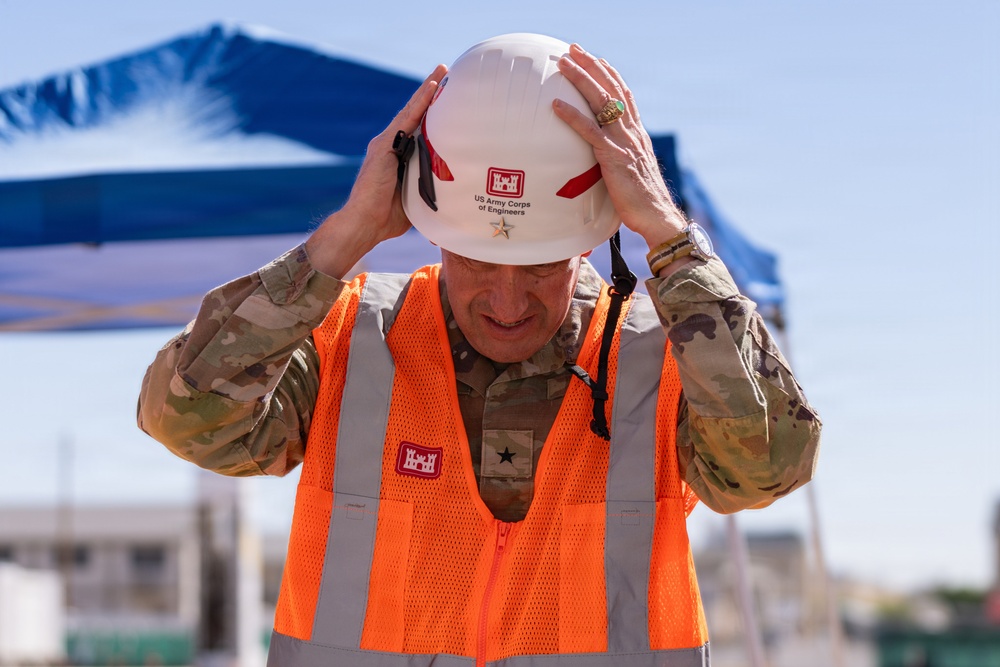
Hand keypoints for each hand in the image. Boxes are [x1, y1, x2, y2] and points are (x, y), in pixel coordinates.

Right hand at [307, 64, 447, 277]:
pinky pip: (405, 120)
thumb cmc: (387, 219)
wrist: (364, 225)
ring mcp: (385, 144)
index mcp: (399, 157)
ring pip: (411, 112)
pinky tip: (433, 88)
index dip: (433, 111)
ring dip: (428, 90)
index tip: (449, 95)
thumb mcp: (416, 200)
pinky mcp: (382, 146)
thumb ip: (428, 191)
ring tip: (444, 71)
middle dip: (431, 93)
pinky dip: (419, 103)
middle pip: (415, 114)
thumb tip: (453, 198)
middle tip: (448, 72)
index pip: (420, 128)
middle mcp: (390, 145)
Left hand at [553, 44, 687, 250]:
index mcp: (638, 134)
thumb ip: (623, 157)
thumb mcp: (634, 171)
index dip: (610, 75)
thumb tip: (608, 157)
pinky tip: (556, 105)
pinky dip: (572, 116)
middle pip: (611, 89)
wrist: (656, 215)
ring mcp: (623, 142)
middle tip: (573, 49)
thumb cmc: (643, 200)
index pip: (624, 95)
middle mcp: (632, 132)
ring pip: (601, 102)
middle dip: (592, 66)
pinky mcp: (612, 157)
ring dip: (581, 79)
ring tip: (563, 64)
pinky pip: (589, 131)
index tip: (597, 59)